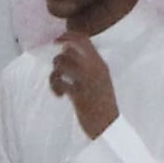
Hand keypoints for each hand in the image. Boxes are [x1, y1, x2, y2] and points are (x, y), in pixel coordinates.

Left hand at [50, 27, 120, 142]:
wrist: (109, 126)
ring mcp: (87, 81)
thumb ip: (89, 65)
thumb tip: (67, 52)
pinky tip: (60, 95)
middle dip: (58, 60)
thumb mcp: (100, 79)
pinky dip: (55, 87)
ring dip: (54, 74)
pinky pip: (59, 82)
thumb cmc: (102, 104)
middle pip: (68, 50)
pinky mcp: (78, 94)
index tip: (57, 41)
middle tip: (60, 73)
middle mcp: (94, 69)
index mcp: (100, 64)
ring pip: (61, 64)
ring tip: (58, 86)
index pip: (83, 40)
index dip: (67, 36)